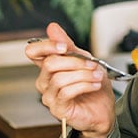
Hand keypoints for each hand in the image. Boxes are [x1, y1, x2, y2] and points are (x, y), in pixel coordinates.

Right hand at [25, 23, 115, 137]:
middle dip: (74, 62)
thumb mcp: (83, 60)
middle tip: (92, 64)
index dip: (46, 46)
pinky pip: (66, 92)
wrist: (104, 110)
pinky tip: (94, 85)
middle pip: (49, 64)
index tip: (64, 46)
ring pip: (59, 78)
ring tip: (97, 76)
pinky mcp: (57, 109)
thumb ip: (68, 45)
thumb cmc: (93, 87)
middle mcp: (45, 82)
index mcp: (48, 68)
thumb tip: (52, 27)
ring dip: (83, 75)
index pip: (33, 52)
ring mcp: (49, 96)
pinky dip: (84, 85)